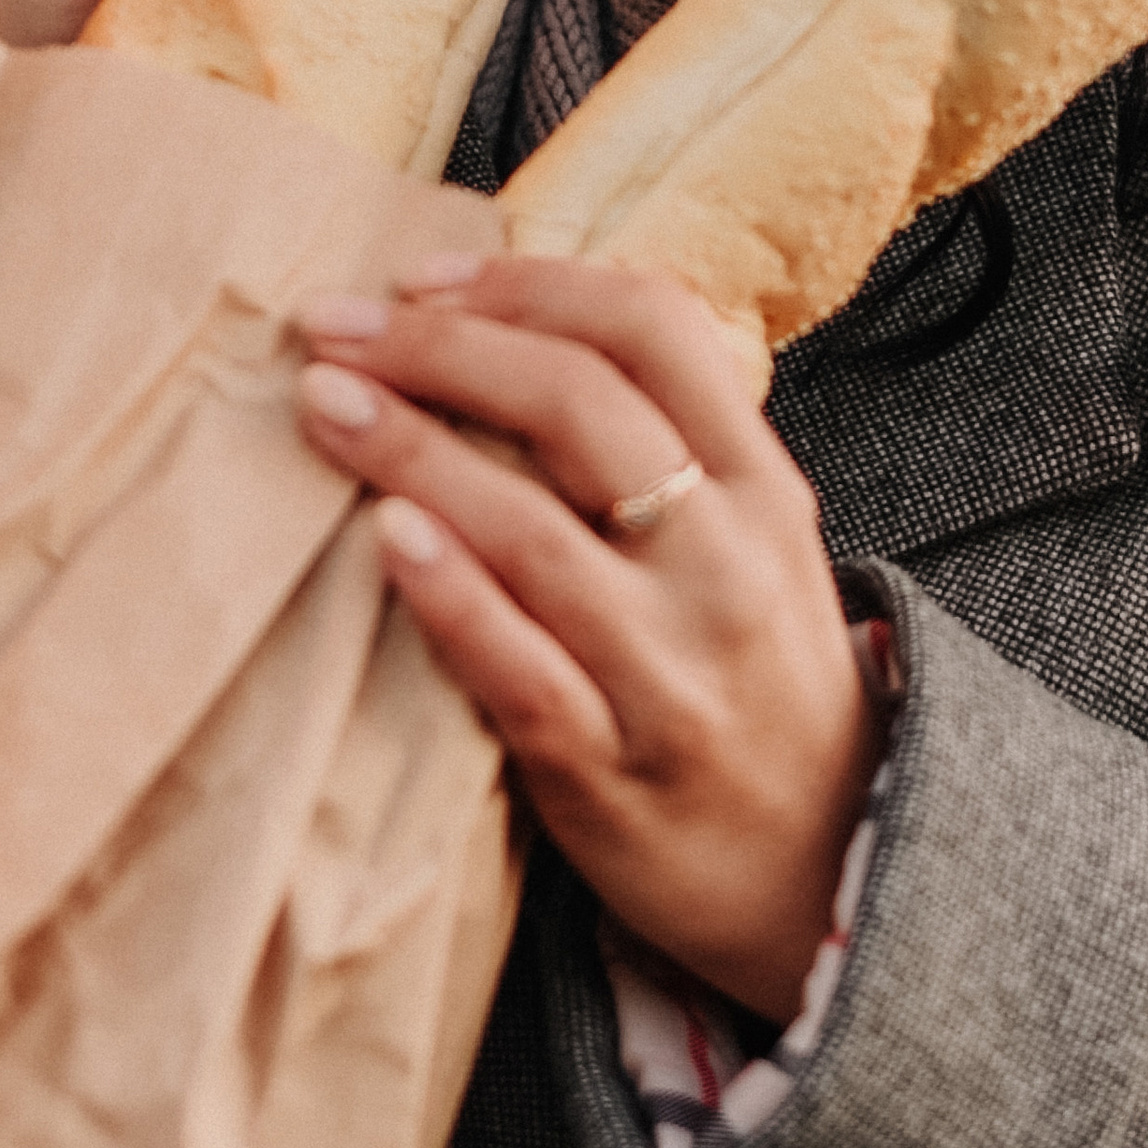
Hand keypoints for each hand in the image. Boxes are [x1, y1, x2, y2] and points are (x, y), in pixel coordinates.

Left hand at [293, 256, 880, 1021]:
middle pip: (577, 404)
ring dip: (412, 450)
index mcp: (759, 486)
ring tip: (323, 401)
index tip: (421, 277)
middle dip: (440, 347)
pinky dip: (448, 595)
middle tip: (333, 324)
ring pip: (533, 529)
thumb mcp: (753, 540)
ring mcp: (672, 671)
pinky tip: (382, 537)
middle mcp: (725, 563)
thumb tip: (516, 319)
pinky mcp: (613, 770)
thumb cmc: (756, 679)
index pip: (651, 328)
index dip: (525, 283)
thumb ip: (668, 441)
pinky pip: (520, 670)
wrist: (825, 870)